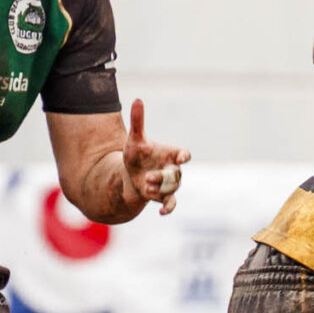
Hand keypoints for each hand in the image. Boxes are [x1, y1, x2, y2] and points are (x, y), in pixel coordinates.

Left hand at [122, 100, 191, 215]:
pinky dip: (168, 208)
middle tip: (148, 178)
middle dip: (163, 176)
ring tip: (146, 187)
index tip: (180, 158)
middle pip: (176, 174)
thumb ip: (138, 121)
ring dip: (160, 188)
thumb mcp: (134, 139)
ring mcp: (170, 184)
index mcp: (170, 154)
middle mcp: (173, 170)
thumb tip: (137, 99)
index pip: (183, 154)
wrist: (130, 176)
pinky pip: (171, 203)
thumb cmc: (135, 155)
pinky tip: (161, 212)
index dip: (183, 156)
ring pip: (172, 188)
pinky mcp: (163, 197)